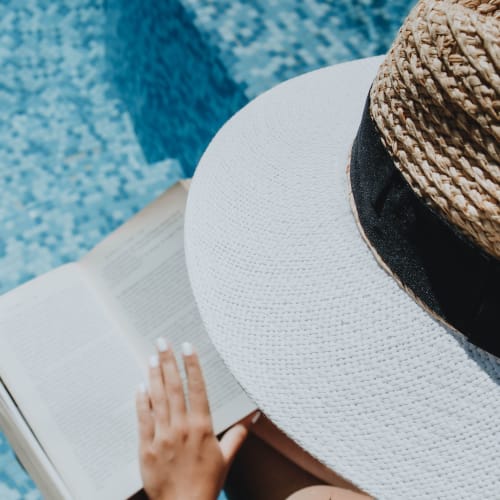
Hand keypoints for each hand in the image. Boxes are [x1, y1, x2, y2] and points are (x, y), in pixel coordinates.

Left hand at [136, 339, 258, 499]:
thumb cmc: (206, 484)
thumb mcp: (226, 458)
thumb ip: (238, 435)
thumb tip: (254, 417)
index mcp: (202, 427)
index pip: (197, 388)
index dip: (192, 365)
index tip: (187, 346)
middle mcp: (181, 427)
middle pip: (174, 388)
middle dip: (168, 362)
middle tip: (162, 342)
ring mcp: (162, 437)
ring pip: (157, 399)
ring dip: (154, 376)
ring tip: (151, 356)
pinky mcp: (146, 448)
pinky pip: (143, 419)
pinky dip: (141, 401)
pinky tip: (140, 385)